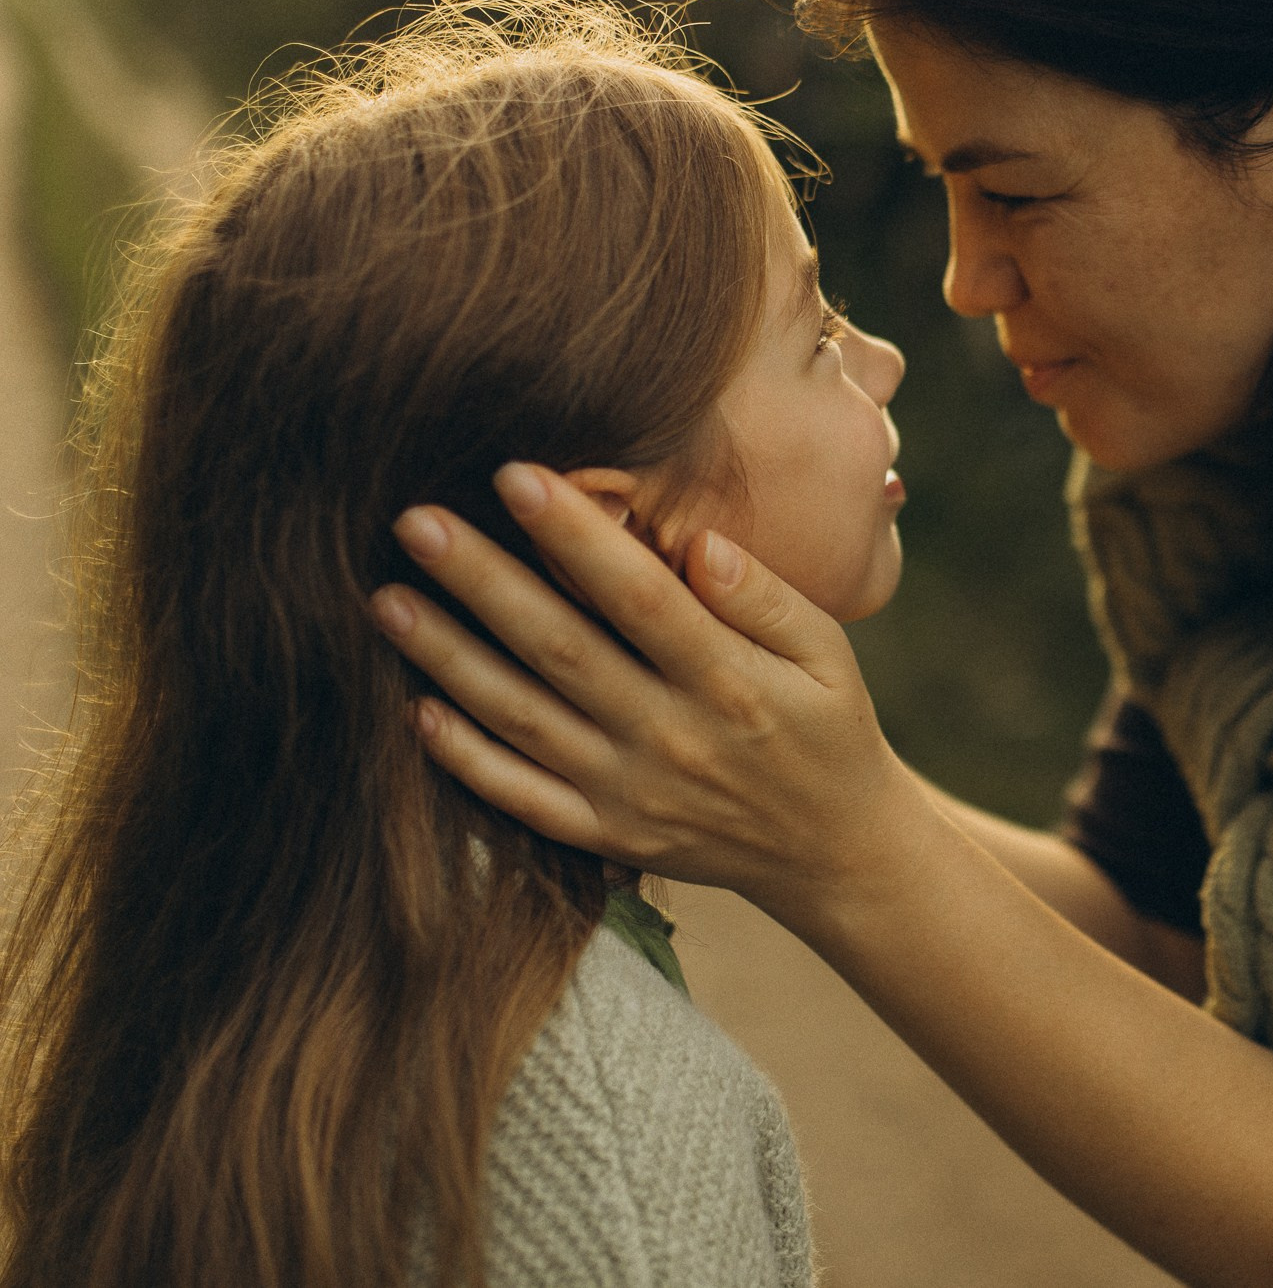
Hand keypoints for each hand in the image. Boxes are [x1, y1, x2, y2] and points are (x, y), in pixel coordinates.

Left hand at [368, 462, 912, 916]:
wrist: (833, 850)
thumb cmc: (828, 726)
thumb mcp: (829, 653)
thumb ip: (766, 598)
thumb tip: (699, 543)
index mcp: (729, 682)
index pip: (639, 597)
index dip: (574, 535)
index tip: (514, 474)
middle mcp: (671, 738)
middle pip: (560, 648)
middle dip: (482, 581)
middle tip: (412, 522)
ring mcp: (630, 794)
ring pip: (521, 719)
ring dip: (449, 659)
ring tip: (387, 599)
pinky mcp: (606, 835)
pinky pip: (520, 798)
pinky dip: (464, 758)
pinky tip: (415, 709)